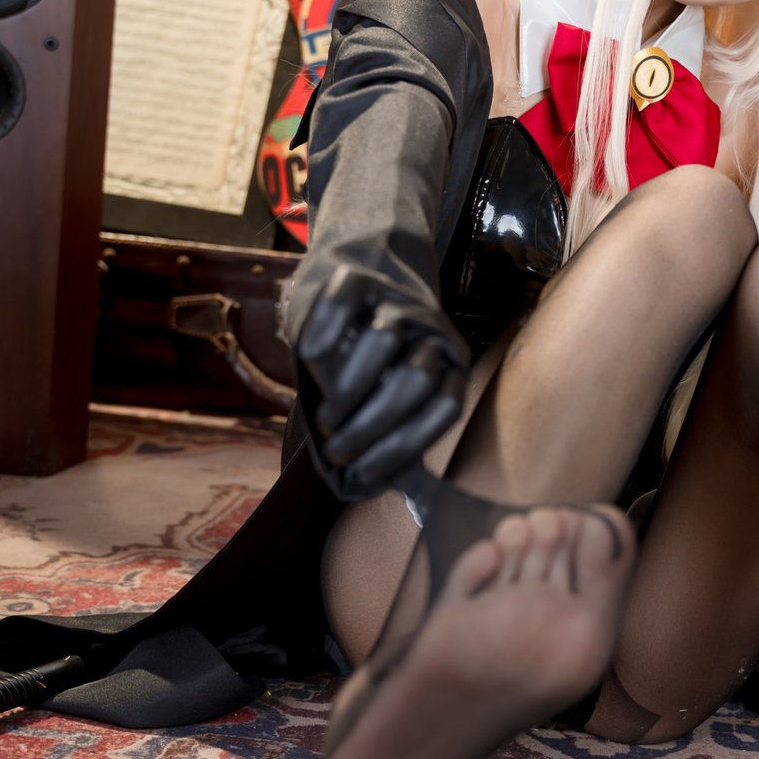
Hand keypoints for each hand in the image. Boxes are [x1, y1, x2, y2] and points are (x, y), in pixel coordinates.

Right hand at [295, 267, 468, 498]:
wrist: (364, 270)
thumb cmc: (373, 354)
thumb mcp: (392, 391)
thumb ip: (393, 431)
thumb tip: (380, 488)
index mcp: (450, 363)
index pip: (445, 407)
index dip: (405, 445)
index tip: (366, 472)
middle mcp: (432, 331)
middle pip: (414, 379)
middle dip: (372, 425)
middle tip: (338, 450)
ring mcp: (397, 300)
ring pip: (383, 341)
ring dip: (349, 389)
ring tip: (326, 418)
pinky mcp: (359, 276)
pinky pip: (343, 302)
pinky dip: (325, 331)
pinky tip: (308, 358)